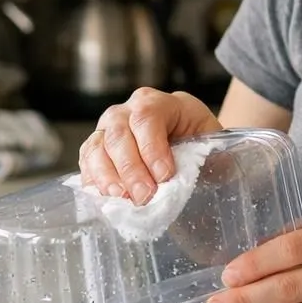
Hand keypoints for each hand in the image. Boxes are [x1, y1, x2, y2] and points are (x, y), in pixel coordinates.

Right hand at [79, 87, 221, 204]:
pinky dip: (93, 179)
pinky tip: (105, 197)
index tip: (164, 176)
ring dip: (107, 175)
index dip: (153, 147)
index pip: (149, 115)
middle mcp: (131, 109)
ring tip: (121, 198)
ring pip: (98, 145)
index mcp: (164, 103)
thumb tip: (193, 179)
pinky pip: (87, 159)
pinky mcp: (98, 147)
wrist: (190, 151)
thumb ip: (207, 160)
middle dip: (130, 167)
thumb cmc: (203, 151)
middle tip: (143, 196)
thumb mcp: (214, 150)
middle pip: (119, 131)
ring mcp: (110, 127)